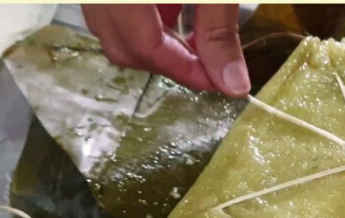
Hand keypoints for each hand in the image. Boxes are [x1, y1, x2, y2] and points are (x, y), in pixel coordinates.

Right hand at [82, 4, 249, 95]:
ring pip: (113, 26)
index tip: (220, 80)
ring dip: (156, 41)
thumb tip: (232, 83)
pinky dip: (148, 17)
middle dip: (167, 61)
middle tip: (209, 65)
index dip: (184, 70)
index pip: (143, 45)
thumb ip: (219, 29)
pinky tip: (180, 10)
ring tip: (198, 38)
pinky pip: (116, 6)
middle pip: (120, 43)